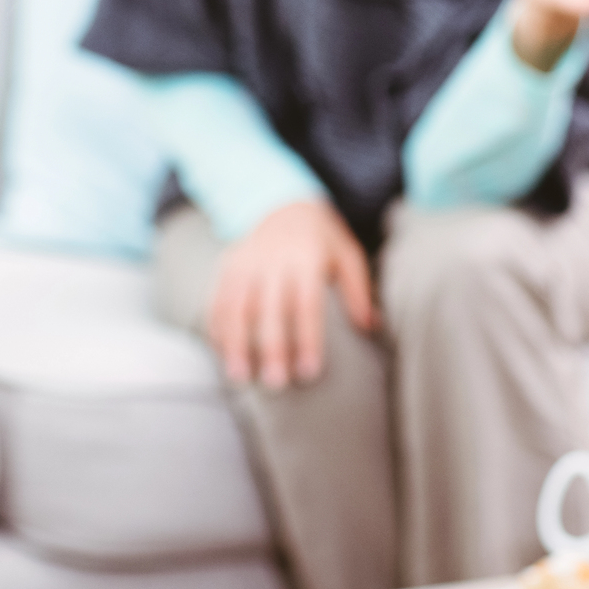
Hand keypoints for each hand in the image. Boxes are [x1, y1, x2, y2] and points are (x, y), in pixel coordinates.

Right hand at [208, 198, 377, 388]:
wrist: (285, 204)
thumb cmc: (322, 240)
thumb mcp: (347, 255)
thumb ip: (358, 290)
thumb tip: (372, 327)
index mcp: (305, 256)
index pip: (305, 304)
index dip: (307, 339)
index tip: (309, 372)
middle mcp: (272, 258)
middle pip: (269, 308)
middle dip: (271, 347)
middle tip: (276, 383)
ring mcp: (246, 259)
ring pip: (236, 305)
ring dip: (236, 342)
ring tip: (240, 376)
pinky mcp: (228, 263)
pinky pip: (217, 297)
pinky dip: (217, 326)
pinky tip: (221, 352)